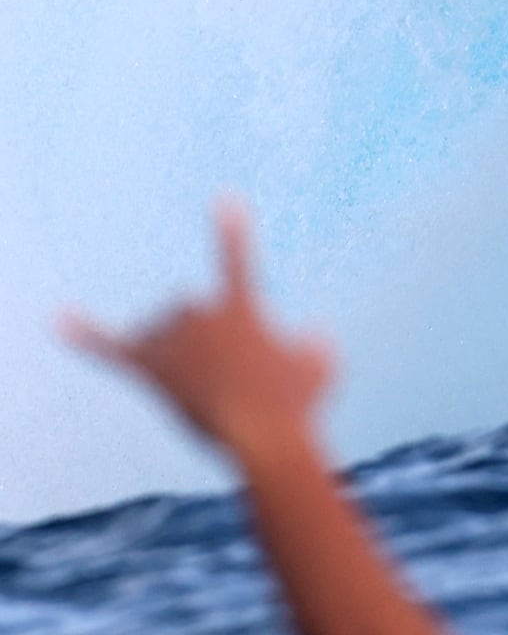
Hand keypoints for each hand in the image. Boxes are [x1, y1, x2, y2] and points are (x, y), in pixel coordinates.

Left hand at [62, 204, 336, 470]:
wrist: (261, 437)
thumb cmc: (297, 406)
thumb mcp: (322, 371)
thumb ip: (314, 346)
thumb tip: (311, 336)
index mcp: (240, 307)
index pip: (235, 260)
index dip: (230, 230)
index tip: (224, 198)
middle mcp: (198, 316)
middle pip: (187, 308)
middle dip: (204, 338)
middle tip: (230, 377)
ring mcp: (169, 343)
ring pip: (158, 332)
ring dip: (179, 355)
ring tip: (205, 388)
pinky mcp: (148, 371)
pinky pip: (109, 348)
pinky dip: (85, 335)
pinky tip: (59, 320)